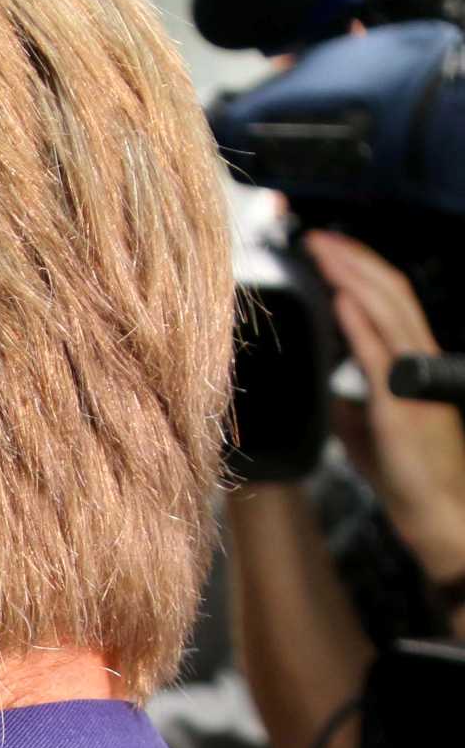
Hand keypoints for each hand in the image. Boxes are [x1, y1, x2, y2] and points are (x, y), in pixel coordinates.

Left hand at [310, 230, 464, 580]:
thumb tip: (329, 389)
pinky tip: (341, 300)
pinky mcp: (401, 404)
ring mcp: (411, 380)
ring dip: (352, 277)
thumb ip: (349, 405)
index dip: (357, 272)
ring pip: (387, 312)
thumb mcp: (365, 432)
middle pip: (387, 293)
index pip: (385, 302)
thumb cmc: (406, 475)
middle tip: (315, 236)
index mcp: (408, 364)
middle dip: (351, 260)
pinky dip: (360, 323)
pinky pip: (381, 355)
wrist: (433, 511)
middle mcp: (415, 362)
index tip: (324, 251)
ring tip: (323, 252)